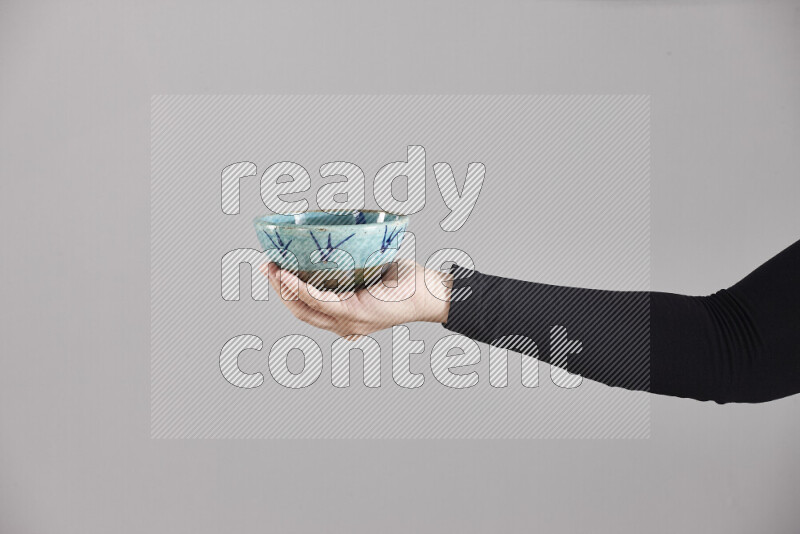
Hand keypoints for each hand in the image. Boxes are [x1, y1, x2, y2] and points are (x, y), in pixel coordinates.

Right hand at [262, 260, 451, 337]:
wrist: (431, 293)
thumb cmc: (406, 283)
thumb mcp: (371, 273)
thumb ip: (352, 266)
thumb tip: (335, 240)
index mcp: (346, 320)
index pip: (307, 310)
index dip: (286, 293)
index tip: (274, 271)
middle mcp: (344, 326)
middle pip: (299, 311)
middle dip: (278, 290)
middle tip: (266, 267)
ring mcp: (349, 322)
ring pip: (304, 308)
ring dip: (283, 288)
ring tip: (271, 268)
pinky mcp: (355, 313)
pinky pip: (320, 300)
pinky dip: (301, 288)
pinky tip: (288, 276)